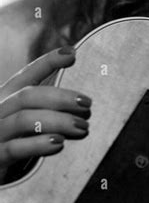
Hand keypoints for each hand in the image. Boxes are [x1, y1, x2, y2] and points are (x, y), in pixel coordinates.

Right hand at [0, 46, 91, 183]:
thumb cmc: (13, 140)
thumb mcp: (26, 118)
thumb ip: (46, 106)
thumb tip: (82, 101)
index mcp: (6, 97)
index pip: (27, 75)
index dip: (48, 62)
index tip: (71, 54)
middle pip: (28, 96)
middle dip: (60, 97)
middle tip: (87, 103)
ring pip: (24, 120)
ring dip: (57, 121)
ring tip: (82, 126)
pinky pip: (15, 148)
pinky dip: (38, 144)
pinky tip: (58, 143)